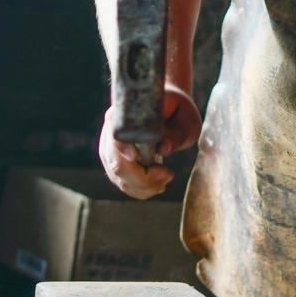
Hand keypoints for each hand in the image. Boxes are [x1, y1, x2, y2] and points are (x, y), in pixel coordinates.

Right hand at [98, 85, 201, 199]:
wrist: (169, 106)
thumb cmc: (178, 110)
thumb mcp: (184, 118)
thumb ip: (177, 133)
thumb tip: (163, 148)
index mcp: (124, 113)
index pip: (115, 134)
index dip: (121, 148)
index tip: (136, 157)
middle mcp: (111, 131)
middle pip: (116, 164)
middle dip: (142, 178)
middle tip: (168, 175)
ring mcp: (110, 148)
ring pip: (118, 177)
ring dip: (143, 187)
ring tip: (166, 180)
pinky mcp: (116, 162)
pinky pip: (123, 182)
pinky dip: (140, 190)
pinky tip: (158, 186)